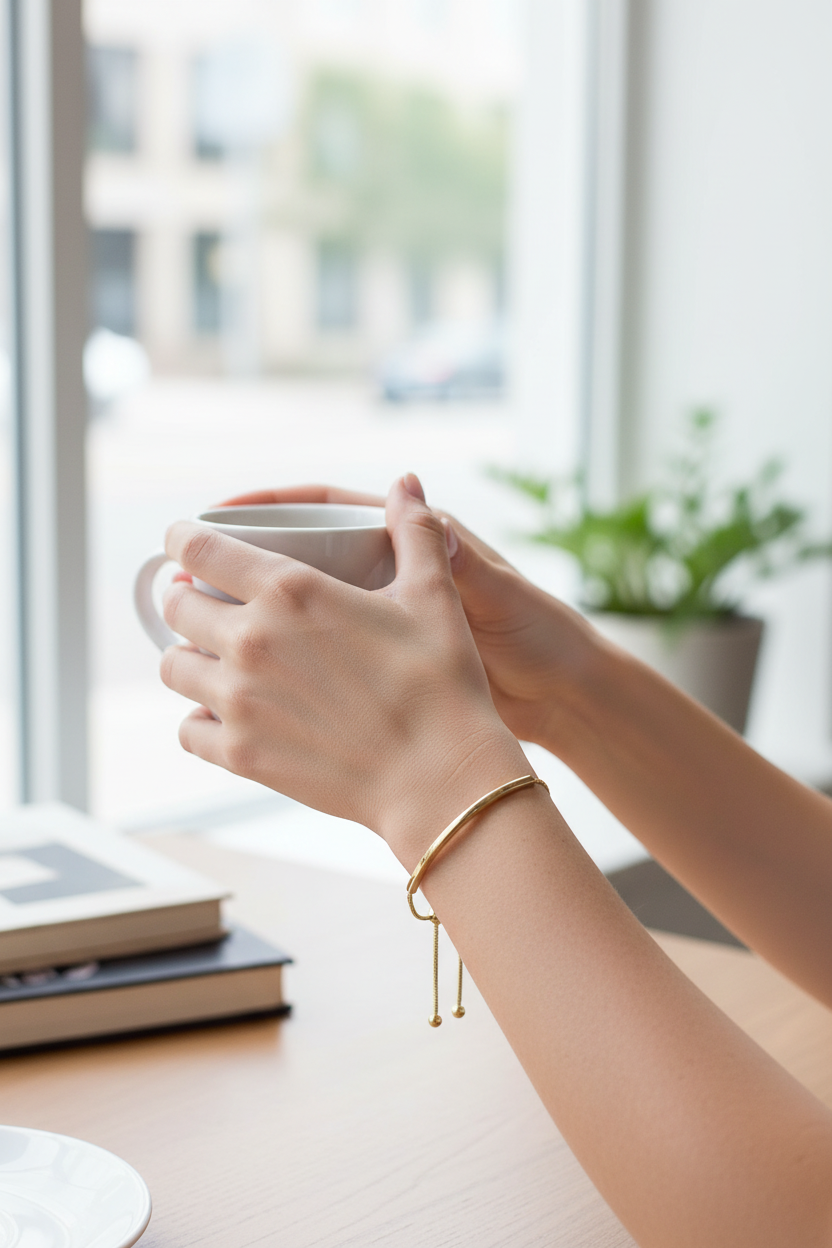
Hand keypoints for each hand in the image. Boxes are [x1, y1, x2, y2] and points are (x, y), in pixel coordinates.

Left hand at [160, 476, 526, 860]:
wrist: (440, 776)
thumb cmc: (440, 683)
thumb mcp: (433, 595)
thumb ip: (414, 532)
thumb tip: (407, 483)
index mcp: (289, 590)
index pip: (198, 547)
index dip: (182, 539)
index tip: (184, 544)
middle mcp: (251, 640)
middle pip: (176, 607)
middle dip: (185, 599)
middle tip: (206, 603)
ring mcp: (240, 700)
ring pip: (173, 667)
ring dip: (189, 657)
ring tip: (215, 660)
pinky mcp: (241, 754)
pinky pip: (188, 730)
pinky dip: (200, 719)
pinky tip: (227, 715)